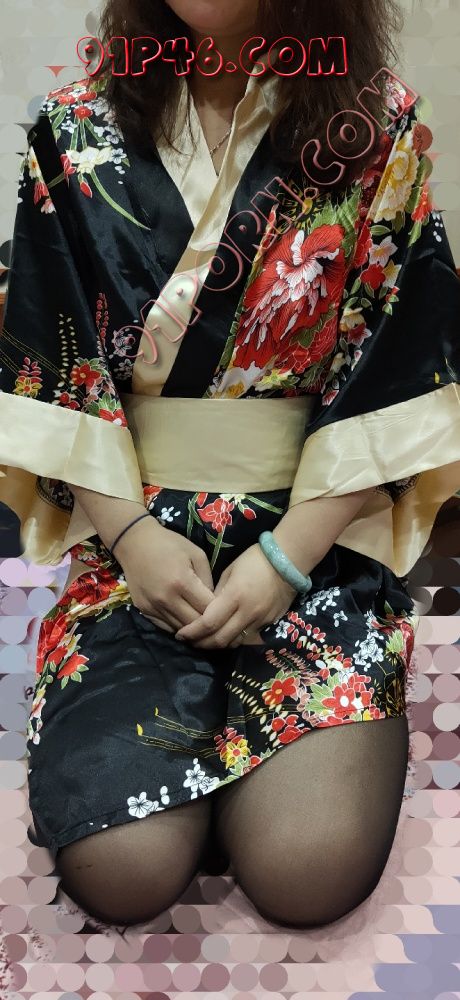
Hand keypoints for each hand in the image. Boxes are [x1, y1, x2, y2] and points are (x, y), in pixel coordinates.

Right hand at [115, 515, 214, 633]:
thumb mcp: (196, 554)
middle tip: (216, 619)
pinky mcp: (143, 610)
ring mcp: (153, 606)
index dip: (220, 611)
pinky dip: (178, 626)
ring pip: (180, 629)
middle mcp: (166, 598)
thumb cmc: (169, 544)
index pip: (208, 609)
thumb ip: (208, 579)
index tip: (226, 608)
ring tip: (203, 622)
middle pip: (194, 623)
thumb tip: (215, 601)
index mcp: (182, 582)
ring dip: (193, 628)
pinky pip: (166, 626)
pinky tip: (185, 619)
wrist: (134, 542)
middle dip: (208, 624)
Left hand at [174, 542, 296, 648]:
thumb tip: (207, 609)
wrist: (288, 561)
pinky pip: (248, 638)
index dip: (192, 632)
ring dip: (217, 644)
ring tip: (206, 641)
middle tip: (190, 641)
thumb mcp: (230, 571)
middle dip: (201, 643)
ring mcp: (260, 621)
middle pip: (220, 639)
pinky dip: (234, 640)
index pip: (208, 623)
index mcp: (234, 596)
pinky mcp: (270, 624)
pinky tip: (227, 635)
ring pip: (234, 643)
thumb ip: (217, 593)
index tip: (180, 634)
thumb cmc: (255, 559)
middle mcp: (247, 613)